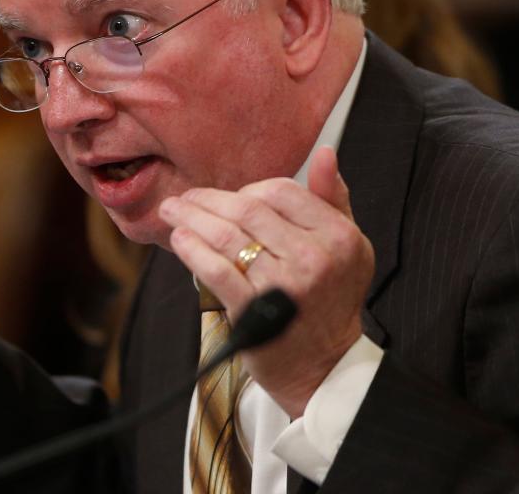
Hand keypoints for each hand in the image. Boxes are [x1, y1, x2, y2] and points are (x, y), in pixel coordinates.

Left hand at [159, 146, 373, 417]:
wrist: (323, 366)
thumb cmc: (329, 300)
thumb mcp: (347, 247)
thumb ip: (333, 199)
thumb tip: (325, 152)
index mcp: (338, 236)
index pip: (281, 191)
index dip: (248, 190)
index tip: (229, 200)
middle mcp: (314, 257)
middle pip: (247, 209)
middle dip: (207, 200)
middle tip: (184, 199)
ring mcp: (283, 284)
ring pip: (225, 234)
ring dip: (190, 217)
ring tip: (172, 212)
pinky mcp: (253, 309)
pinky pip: (214, 268)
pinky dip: (191, 249)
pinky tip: (179, 239)